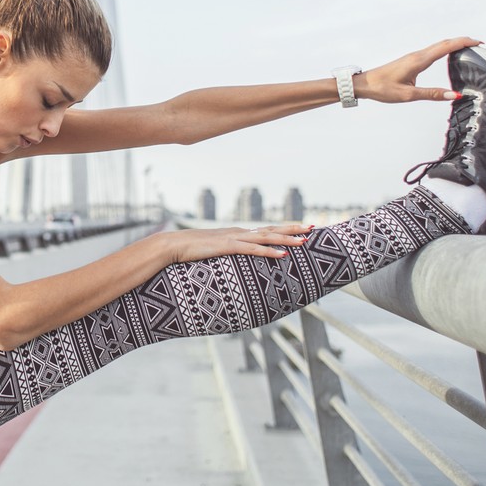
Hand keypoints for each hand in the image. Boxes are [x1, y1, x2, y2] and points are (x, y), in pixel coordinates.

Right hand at [166, 223, 312, 262]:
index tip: (301, 228)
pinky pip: (252, 249)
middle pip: (271, 229)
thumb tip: (233, 258)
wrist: (173, 245)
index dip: (284, 229)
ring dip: (287, 238)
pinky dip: (269, 251)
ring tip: (304, 240)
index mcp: (237, 234)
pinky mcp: (227, 246)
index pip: (266, 230)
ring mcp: (234, 238)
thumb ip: (225, 252)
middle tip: (312, 227)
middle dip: (293, 228)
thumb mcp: (213, 251)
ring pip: (266, 237)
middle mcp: (239, 232)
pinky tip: (282, 254)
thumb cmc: (191, 250)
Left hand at [353, 37, 481, 103]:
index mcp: (419, 61)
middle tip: (478, 44)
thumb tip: (454, 95)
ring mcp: (413, 57)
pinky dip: (444, 49)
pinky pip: (431, 51)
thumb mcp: (409, 95)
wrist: (365, 84)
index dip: (464, 43)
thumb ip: (432, 94)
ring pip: (437, 46)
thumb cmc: (383, 88)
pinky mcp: (410, 60)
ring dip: (453, 44)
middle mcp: (417, 55)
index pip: (446, 47)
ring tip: (467, 47)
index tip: (479, 42)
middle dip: (462, 41)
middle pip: (444, 43)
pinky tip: (446, 54)